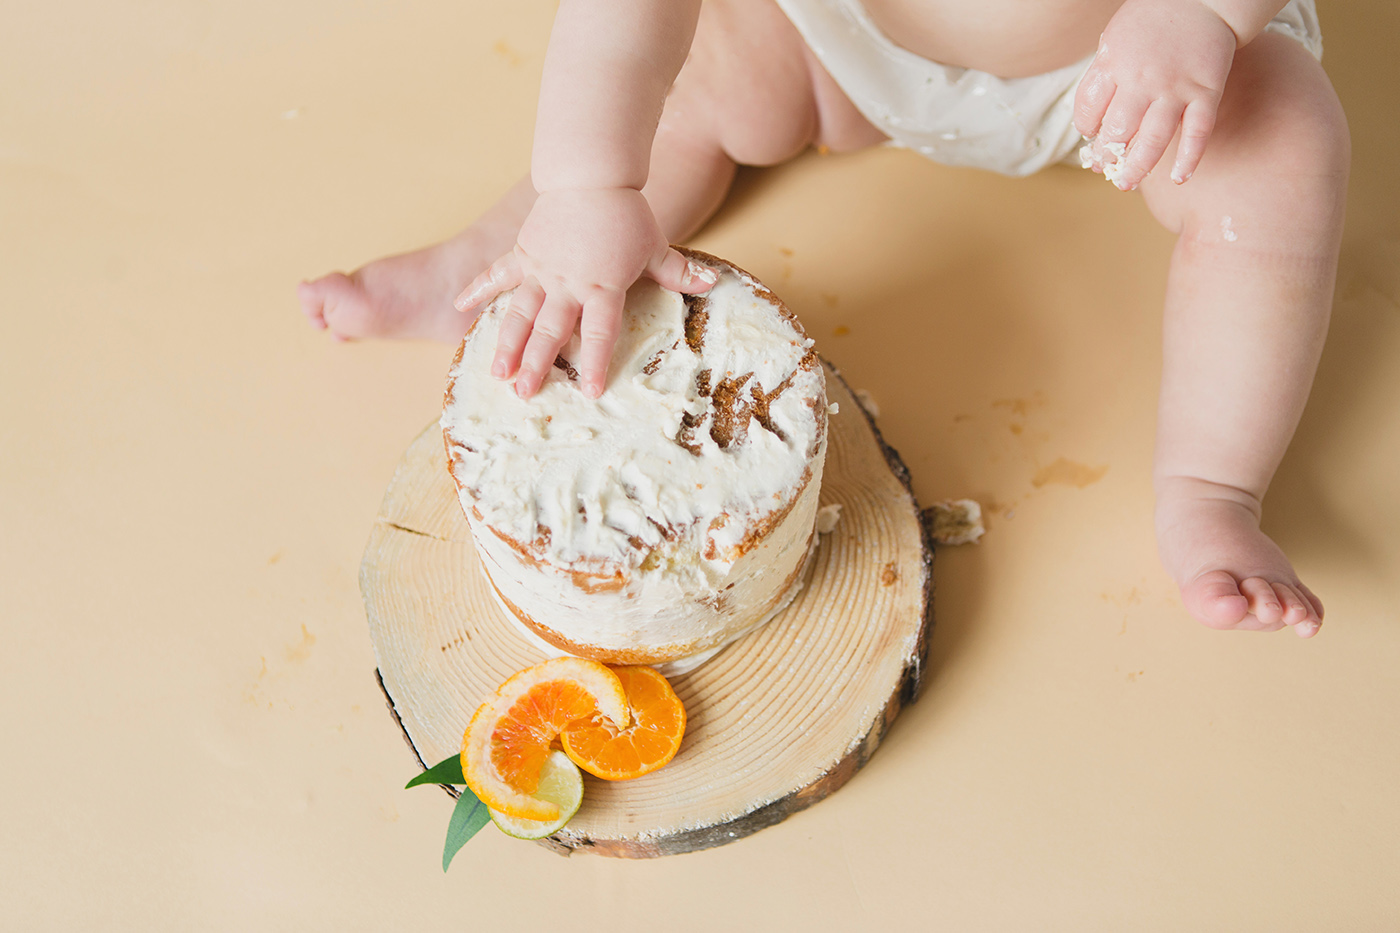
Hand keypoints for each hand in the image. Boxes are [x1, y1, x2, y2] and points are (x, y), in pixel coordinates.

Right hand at [454, 186, 715, 398]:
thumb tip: (712, 285)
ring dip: (507, 343)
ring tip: (496, 373)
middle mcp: (567, 283)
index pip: (600, 332)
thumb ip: (678, 272)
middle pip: (551, 330)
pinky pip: (496, 273)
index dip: (596, 362)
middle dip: (538, 365)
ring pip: (520, 312)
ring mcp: (540, 268)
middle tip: (524, 395)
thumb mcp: (655, 245)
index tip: (590, 391)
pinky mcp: (523, 251)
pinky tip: (458, 306)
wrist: (592, 174)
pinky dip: (477, 289)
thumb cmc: (627, 212)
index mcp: (602, 286)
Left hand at [1073, 0, 1237, 189]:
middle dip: (1106, 156)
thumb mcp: (1116, 38)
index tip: (1090, 137)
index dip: (1086, 129)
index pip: (1089, 111)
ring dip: (1137, 168)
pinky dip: (1189, 159)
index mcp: (1114, 63)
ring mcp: (1177, 88)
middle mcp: (1143, 80)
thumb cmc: (1155, 18)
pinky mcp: (1207, 91)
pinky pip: (1198, 132)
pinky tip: (1178, 178)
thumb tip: (1092, 116)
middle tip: (1104, 169)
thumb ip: (1104, 73)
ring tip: (1126, 184)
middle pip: (1118, 132)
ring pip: (1154, 141)